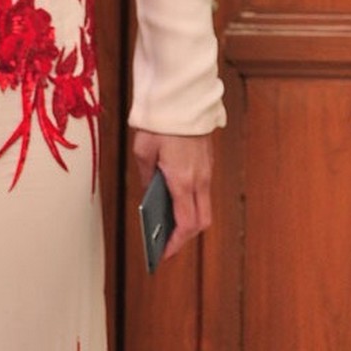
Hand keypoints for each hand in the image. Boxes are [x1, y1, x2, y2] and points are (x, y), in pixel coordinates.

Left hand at [132, 128, 213, 263]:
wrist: (182, 96)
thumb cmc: (160, 122)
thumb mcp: (143, 151)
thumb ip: (147, 178)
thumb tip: (149, 195)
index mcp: (182, 180)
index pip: (185, 224)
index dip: (175, 244)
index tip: (163, 254)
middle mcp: (199, 179)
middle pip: (200, 221)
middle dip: (185, 237)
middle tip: (166, 244)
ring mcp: (206, 171)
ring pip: (203, 207)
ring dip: (189, 219)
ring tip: (167, 225)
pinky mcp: (207, 162)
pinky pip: (202, 191)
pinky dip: (191, 202)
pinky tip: (174, 202)